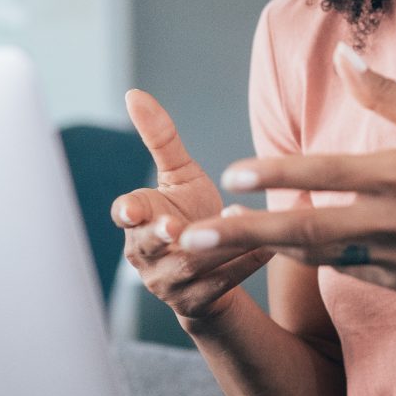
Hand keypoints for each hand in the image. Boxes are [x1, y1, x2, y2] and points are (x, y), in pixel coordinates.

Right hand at [111, 89, 271, 320]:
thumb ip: (160, 139)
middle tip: (176, 226)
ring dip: (216, 243)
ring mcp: (170, 283)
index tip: (131, 209)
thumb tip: (134, 93)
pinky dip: (246, 262)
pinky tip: (270, 243)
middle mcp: (146, 255)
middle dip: (162, 235)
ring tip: (239, 219)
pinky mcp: (198, 301)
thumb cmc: (189, 212)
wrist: (209, 272)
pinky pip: (223, 282)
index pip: (125, 215)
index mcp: (138, 221)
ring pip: (191, 264)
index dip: (127, 213)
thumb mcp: (177, 175)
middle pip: (150, 246)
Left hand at [174, 44, 395, 295]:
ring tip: (223, 237)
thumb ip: (387, 92)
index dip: (275, 173)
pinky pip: (347, 269)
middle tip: (192, 238)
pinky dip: (315, 255)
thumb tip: (342, 55)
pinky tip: (287, 241)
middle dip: (244, 234)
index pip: (326, 173)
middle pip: (306, 228)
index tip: (230, 175)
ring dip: (269, 245)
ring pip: (318, 254)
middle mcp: (395, 220)